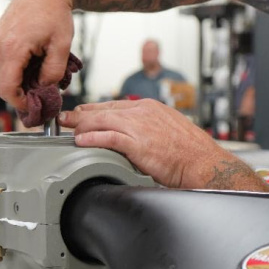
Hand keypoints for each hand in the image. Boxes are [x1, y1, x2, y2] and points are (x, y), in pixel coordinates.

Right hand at [0, 0, 74, 111]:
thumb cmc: (54, 13)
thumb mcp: (62, 46)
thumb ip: (54, 72)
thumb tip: (45, 87)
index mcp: (12, 49)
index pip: (8, 88)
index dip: (19, 102)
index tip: (32, 108)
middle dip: (14, 97)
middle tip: (34, 100)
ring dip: (12, 85)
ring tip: (32, 86)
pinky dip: (10, 73)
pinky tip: (28, 72)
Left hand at [58, 99, 268, 191]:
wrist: (203, 162)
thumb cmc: (190, 152)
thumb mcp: (168, 130)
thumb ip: (149, 129)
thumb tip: (137, 137)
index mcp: (150, 108)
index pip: (115, 105)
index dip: (95, 109)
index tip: (82, 113)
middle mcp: (143, 113)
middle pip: (104, 110)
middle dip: (81, 114)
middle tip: (65, 118)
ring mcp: (140, 127)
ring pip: (102, 121)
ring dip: (81, 125)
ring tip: (67, 129)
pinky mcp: (138, 144)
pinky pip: (108, 138)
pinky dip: (92, 138)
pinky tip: (81, 141)